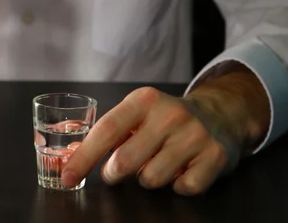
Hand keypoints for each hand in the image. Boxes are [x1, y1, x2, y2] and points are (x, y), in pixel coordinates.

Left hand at [62, 67, 269, 194]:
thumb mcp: (138, 112)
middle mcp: (171, 115)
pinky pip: (184, 188)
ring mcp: (195, 135)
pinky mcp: (216, 156)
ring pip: (152, 179)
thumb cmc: (166, 118)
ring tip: (157, 162)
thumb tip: (71, 157)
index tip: (68, 176)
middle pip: (125, 161)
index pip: (107, 130)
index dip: (84, 157)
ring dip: (148, 178)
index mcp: (145, 100)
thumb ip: (110, 132)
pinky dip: (178, 185)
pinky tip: (182, 168)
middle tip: (116, 170)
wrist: (219, 114)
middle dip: (114, 173)